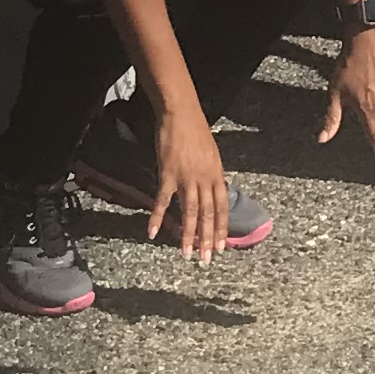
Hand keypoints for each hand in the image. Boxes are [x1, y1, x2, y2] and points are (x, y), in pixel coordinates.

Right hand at [148, 109, 231, 259]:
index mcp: (217, 174)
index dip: (222, 228)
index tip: (222, 247)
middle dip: (208, 238)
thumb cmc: (196, 131)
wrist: (181, 114)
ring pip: (190, 212)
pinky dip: (157, 217)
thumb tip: (213, 192)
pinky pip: (162, 200)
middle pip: (208, 214)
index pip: (222, 207)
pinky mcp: (168, 174)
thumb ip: (212, 175)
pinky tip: (152, 232)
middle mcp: (205, 179)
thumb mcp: (211, 155)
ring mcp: (186, 178)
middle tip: (207, 260)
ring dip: (188, 235)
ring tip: (187, 254)